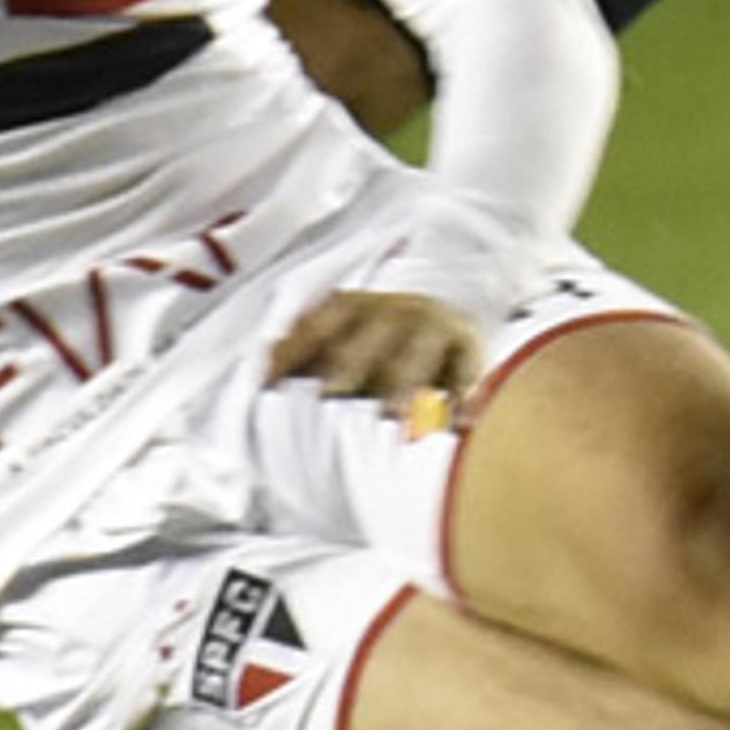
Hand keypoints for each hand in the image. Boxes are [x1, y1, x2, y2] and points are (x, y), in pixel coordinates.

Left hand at [265, 288, 483, 420]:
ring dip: (403, 382)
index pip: (320, 324)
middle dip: (349, 362)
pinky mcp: (468, 346)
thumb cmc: (380, 346)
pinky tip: (459, 422)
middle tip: (329, 394)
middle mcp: (394, 309)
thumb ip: (306, 355)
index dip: (294, 349)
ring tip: (390, 413)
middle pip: (370, 333)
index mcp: (356, 306)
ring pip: (417, 350)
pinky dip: (464, 396)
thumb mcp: (343, 342)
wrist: (448, 321)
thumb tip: (261, 371)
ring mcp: (433, 325)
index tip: (269, 381)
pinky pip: (467, 370)